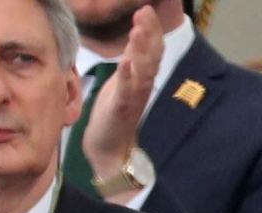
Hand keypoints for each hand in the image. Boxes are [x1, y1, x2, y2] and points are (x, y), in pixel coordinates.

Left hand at [79, 5, 161, 185]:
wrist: (111, 150)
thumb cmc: (113, 115)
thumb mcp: (120, 83)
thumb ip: (128, 63)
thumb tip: (131, 44)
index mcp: (139, 77)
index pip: (149, 49)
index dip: (149, 29)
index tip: (146, 10)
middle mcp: (142, 85)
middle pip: (150, 55)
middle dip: (149, 33)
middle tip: (146, 12)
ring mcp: (134, 98)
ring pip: (142, 70)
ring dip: (141, 51)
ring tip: (138, 30)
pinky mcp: (122, 110)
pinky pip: (127, 92)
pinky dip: (128, 77)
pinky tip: (126, 63)